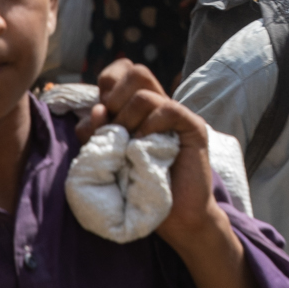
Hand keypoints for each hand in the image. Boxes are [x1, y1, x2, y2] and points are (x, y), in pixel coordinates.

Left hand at [87, 59, 211, 228]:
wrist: (173, 219)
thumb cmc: (136, 190)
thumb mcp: (106, 158)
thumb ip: (95, 133)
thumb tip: (98, 110)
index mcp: (137, 107)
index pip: (124, 69)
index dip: (109, 82)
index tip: (103, 112)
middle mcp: (158, 105)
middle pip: (136, 72)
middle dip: (115, 99)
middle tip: (115, 131)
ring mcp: (177, 115)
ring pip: (144, 94)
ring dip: (127, 120)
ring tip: (129, 146)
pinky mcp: (193, 127)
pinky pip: (167, 110)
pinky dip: (149, 128)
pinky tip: (145, 147)